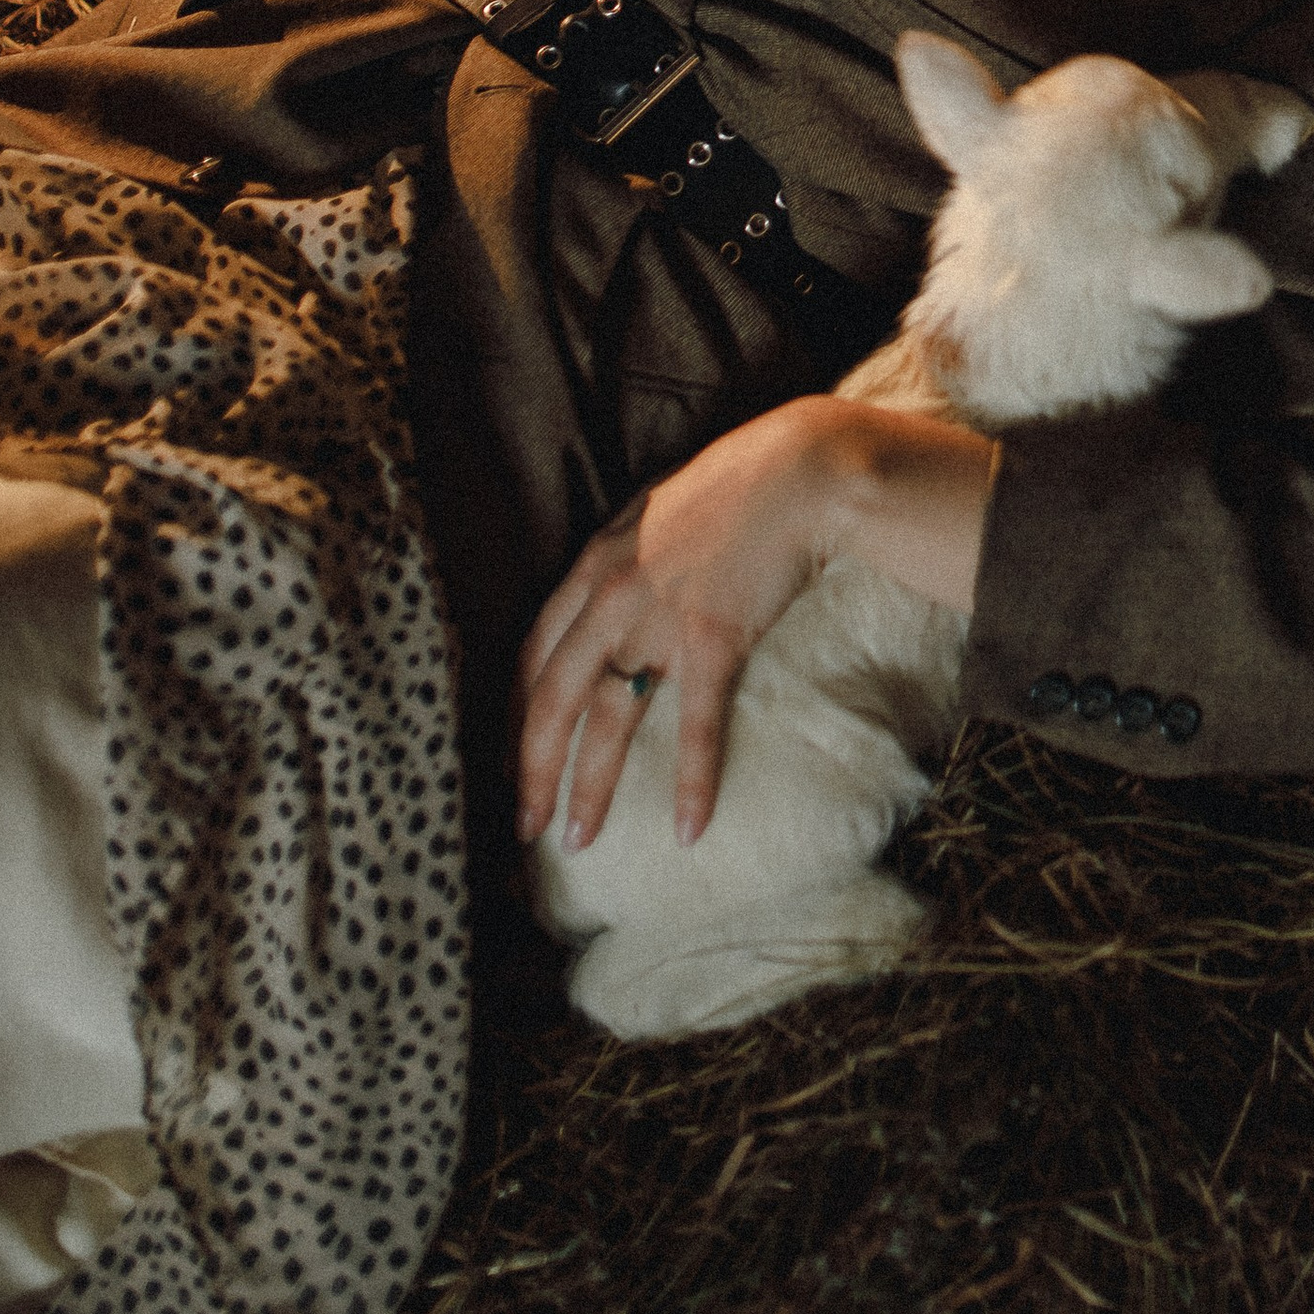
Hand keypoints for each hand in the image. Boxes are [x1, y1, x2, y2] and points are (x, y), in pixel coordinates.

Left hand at [514, 394, 997, 851]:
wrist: (798, 471)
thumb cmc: (735, 485)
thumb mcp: (654, 512)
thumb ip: (624, 556)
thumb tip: (611, 592)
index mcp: (591, 565)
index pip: (533, 655)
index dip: (518, 715)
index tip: (516, 760)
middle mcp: (611, 596)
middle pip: (552, 699)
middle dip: (532, 771)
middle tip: (526, 826)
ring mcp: (658, 618)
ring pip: (610, 721)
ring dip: (590, 788)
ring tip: (579, 841)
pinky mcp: (712, 638)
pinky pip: (694, 725)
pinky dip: (692, 781)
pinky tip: (688, 827)